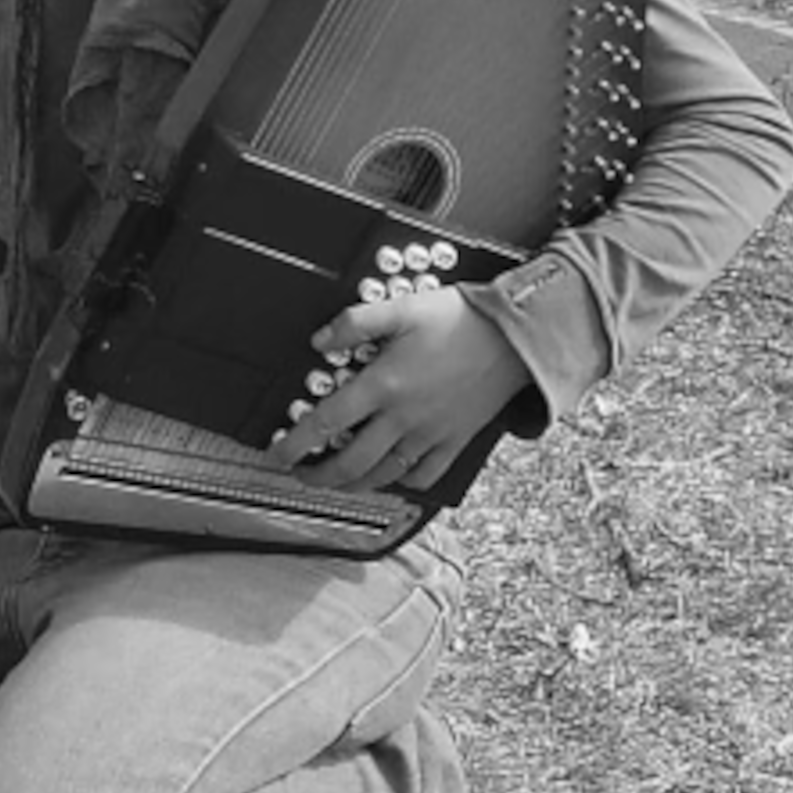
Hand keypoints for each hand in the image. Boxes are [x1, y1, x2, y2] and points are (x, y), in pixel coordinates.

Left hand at [267, 282, 533, 495]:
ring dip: (353, 484)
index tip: (276, 453)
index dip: (294, 443)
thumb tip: (318, 340)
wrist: (516, 339)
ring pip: (384, 474)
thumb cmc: (459, 320)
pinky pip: (425, 475)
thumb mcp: (400, 308)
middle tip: (300, 474)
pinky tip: (390, 475)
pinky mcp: (455, 441)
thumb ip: (354, 323)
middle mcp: (403, 418)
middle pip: (350, 462)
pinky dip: (402, 481)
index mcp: (383, 385)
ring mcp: (430, 434)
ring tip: (335, 481)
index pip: (325, 423)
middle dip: (318, 475)